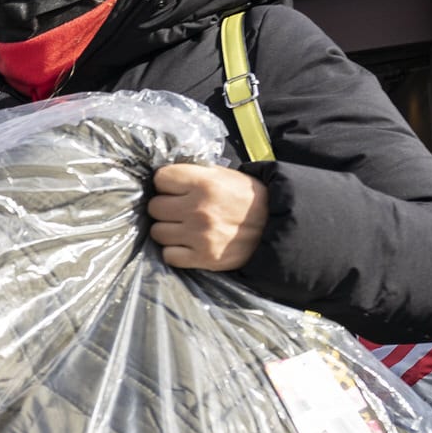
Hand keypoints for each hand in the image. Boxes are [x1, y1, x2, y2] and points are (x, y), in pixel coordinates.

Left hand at [147, 162, 268, 270]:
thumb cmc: (248, 198)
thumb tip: (165, 177)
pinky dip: (175, 251)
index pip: (161, 179)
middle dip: (165, 207)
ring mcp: (199, 235)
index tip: (174, 188)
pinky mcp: (203, 258)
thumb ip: (195, 174)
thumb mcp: (225, 176)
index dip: (166, 183)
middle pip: (155, 207)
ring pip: (158, 231)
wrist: (276, 226)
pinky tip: (187, 244)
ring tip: (183, 227)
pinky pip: (169, 255)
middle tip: (179, 209)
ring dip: (168, 229)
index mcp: (204, 184)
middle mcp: (198, 209)